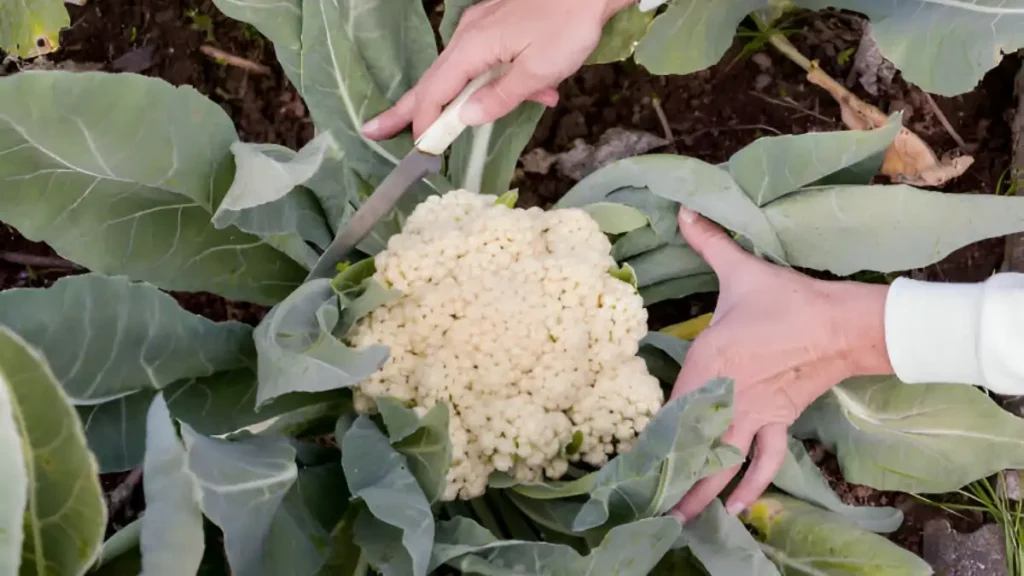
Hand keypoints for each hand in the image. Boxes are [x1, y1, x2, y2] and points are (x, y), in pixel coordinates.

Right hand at [361, 0, 635, 140]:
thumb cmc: (569, 24)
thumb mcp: (538, 70)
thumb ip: (500, 97)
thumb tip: (465, 118)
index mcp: (473, 47)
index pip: (435, 92)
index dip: (424, 122)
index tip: (419, 148)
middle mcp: (469, 35)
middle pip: (434, 81)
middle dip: (409, 110)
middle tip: (374, 130)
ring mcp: (483, 27)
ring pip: (468, 72)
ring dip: (489, 96)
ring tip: (533, 99)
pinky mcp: (501, 24)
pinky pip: (491, 60)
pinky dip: (509, 80)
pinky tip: (544, 88)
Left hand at [668, 207, 892, 521]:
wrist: (841, 324)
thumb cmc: (786, 299)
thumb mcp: (741, 271)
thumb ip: (708, 243)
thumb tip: (682, 210)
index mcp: (707, 363)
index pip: (669, 406)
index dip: (649, 434)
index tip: (627, 460)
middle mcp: (725, 396)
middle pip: (690, 445)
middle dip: (667, 477)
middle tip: (642, 508)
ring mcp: (753, 415)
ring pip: (721, 462)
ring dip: (701, 492)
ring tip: (677, 522)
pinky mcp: (779, 423)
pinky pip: (762, 460)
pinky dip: (750, 486)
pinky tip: (737, 511)